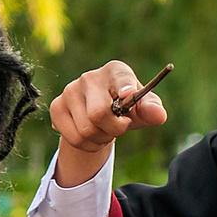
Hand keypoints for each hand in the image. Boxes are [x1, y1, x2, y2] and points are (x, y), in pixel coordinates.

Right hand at [50, 61, 168, 188]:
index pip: (120, 78)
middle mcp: (90, 77)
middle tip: (119, 128)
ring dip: (100, 139)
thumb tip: (159, 116)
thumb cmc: (124, 107)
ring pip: (85, 131)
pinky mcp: (57, 107)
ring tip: (105, 132)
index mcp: (115, 71)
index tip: (127, 94)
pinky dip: (87, 145)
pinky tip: (91, 135)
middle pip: (99, 114)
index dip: (124, 86)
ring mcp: (70, 91)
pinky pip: (73, 138)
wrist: (97, 113)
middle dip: (114, 130)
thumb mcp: (141, 109)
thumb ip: (151, 110)